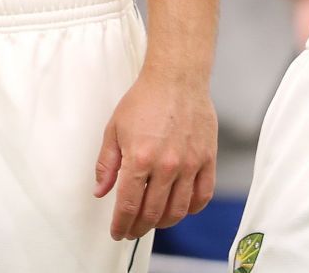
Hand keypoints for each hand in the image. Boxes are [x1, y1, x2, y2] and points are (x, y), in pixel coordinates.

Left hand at [94, 69, 217, 240]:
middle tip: (133, 230)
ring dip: (163, 222)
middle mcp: (166, 165)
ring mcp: (189, 163)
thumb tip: (100, 191)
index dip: (121, 224)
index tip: (118, 232)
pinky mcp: (207, 159)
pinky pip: (202, 196)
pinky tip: (180, 208)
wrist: (176, 77)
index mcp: (139, 158)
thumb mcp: (114, 129)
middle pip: (152, 213)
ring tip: (154, 220)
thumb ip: (107, 164)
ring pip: (178, 210)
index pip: (128, 205)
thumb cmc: (144, 99)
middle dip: (139, 227)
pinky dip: (191, 208)